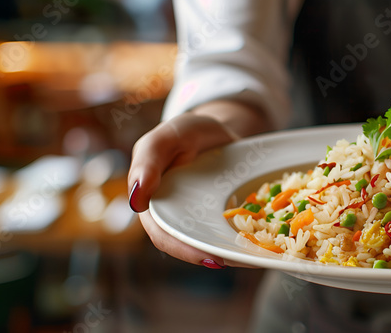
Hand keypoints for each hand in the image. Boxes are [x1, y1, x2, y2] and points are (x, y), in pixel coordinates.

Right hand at [128, 101, 270, 267]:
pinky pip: (225, 230)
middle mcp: (173, 214)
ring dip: (223, 251)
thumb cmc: (186, 131)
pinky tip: (255, 245)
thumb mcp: (167, 136)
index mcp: (151, 201)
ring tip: (245, 258)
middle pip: (186, 244)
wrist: (219, 129)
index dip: (182, 248)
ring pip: (206, 241)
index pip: (162, 233)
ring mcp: (196, 216)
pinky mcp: (218, 215)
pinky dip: (238, 238)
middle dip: (205, 255)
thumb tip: (136, 200)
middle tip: (228, 261)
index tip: (206, 255)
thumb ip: (149, 159)